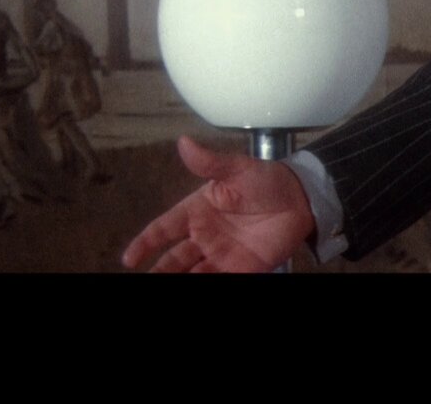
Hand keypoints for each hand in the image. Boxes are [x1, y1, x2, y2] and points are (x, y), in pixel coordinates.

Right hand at [122, 136, 314, 271]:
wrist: (302, 198)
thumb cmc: (267, 180)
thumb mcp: (238, 169)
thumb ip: (210, 161)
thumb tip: (184, 142)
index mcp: (198, 210)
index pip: (163, 229)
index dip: (145, 243)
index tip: (129, 258)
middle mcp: (204, 235)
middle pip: (173, 259)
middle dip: (158, 271)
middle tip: (145, 281)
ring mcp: (221, 253)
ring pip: (191, 273)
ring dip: (177, 280)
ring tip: (162, 288)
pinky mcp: (241, 267)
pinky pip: (218, 281)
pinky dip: (204, 285)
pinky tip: (193, 288)